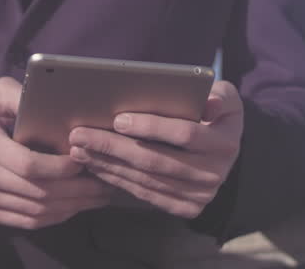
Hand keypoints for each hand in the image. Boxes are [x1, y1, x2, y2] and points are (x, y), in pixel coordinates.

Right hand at [0, 77, 112, 228]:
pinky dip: (52, 217)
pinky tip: (72, 206)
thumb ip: (21, 95)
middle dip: (77, 191)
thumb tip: (56, 105)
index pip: (27, 165)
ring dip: (71, 207)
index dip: (60, 167)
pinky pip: (23, 221)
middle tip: (104, 183)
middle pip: (37, 192)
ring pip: (34, 212)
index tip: (83, 159)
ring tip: (96, 197)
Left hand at [68, 81, 242, 218]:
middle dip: (113, 146)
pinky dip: (116, 179)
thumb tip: (209, 102)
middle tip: (80, 134)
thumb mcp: (224, 97)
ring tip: (79, 148)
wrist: (223, 149)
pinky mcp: (185, 208)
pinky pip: (144, 193)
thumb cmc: (214, 114)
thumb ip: (219, 96)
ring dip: (107, 164)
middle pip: (156, 160)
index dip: (150, 126)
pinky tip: (95, 165)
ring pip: (145, 179)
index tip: (118, 118)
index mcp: (226, 143)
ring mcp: (200, 196)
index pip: (185, 135)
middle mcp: (215, 174)